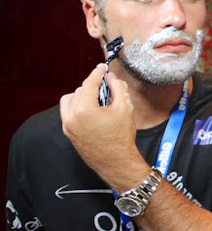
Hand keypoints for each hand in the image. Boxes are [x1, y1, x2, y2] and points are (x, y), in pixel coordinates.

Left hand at [59, 64, 143, 189]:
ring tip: (96, 100)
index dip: (97, 73)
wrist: (116, 161)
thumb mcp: (125, 109)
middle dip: (92, 86)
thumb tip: (111, 78)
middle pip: (79, 90)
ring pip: (69, 100)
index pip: (89, 84)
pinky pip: (68, 112)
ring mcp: (68, 125)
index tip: (102, 68)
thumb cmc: (121, 139)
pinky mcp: (68, 132)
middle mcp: (72, 117)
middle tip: (106, 87)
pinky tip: (91, 110)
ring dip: (81, 95)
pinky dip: (77, 107)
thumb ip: (118, 88)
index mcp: (85, 110)